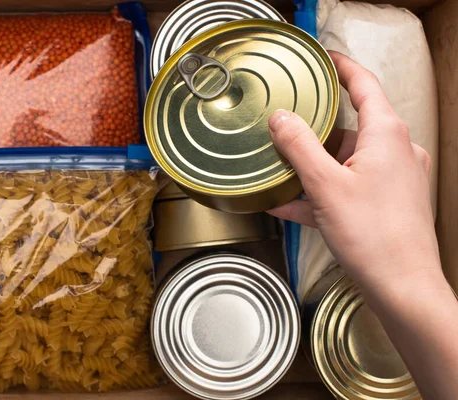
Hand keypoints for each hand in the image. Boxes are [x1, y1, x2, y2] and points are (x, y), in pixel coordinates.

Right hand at [267, 51, 439, 291]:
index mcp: (387, 135)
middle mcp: (395, 151)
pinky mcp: (385, 202)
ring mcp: (392, 178)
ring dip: (311, 169)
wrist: (402, 287)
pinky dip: (320, 192)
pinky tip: (288, 204)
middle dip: (313, 133)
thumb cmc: (374, 237)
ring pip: (344, 161)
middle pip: (349, 128)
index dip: (342, 68)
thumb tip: (281, 119)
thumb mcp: (325, 186)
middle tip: (284, 130)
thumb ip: (299, 147)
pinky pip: (347, 187)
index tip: (323, 59)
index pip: (364, 85)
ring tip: (277, 175)